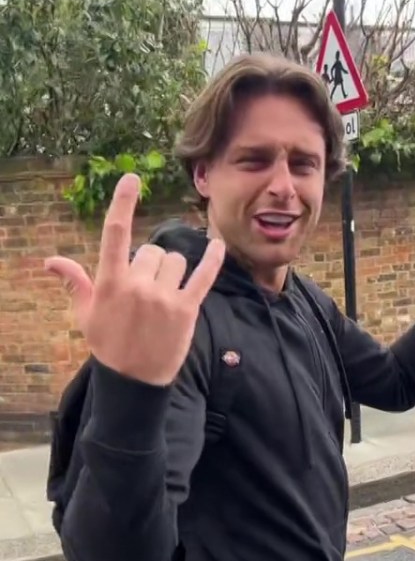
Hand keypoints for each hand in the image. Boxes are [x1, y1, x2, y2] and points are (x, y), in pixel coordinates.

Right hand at [45, 173, 224, 385]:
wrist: (134, 382)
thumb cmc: (108, 344)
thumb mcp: (86, 314)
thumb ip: (75, 282)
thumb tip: (50, 261)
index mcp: (110, 283)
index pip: (115, 234)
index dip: (123, 203)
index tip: (132, 179)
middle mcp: (137, 286)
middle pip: (151, 251)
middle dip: (150, 266)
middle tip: (145, 295)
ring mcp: (163, 298)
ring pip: (176, 262)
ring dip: (172, 273)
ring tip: (163, 298)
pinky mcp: (187, 310)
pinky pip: (204, 276)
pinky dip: (213, 259)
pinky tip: (218, 245)